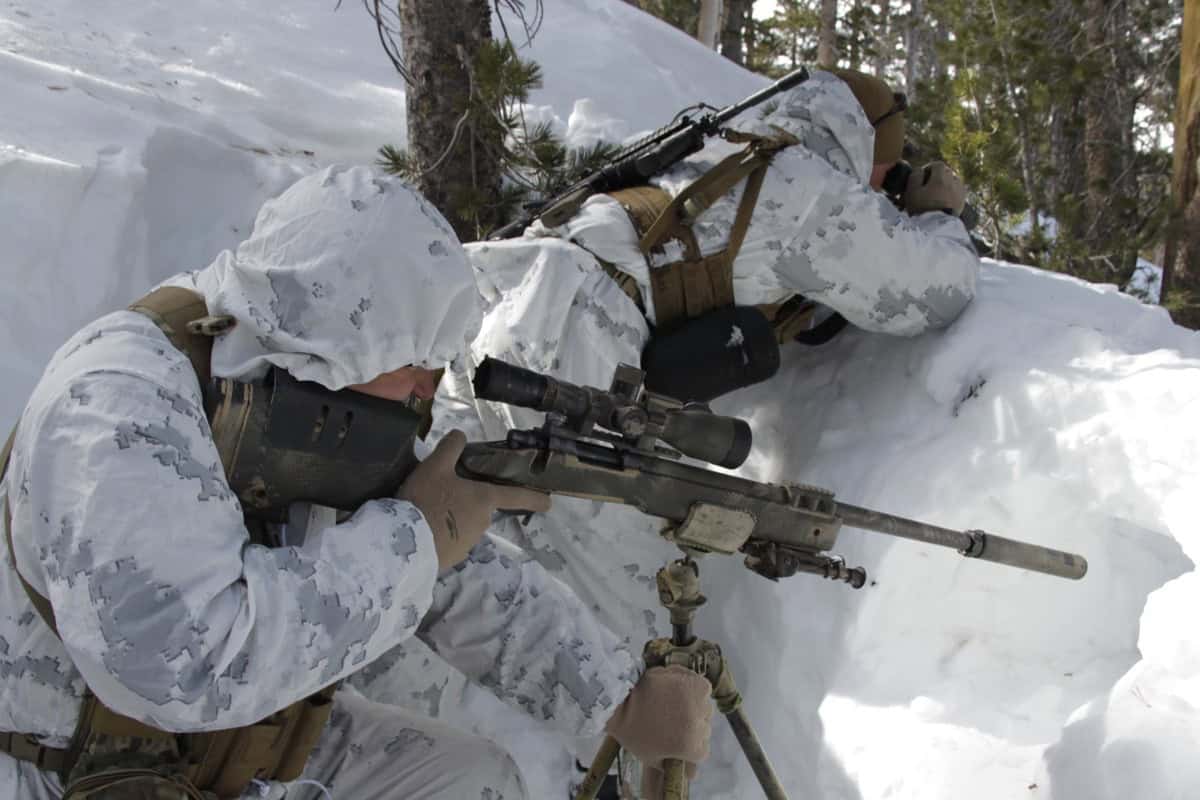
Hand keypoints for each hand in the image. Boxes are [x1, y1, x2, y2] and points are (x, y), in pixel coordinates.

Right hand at [397, 429, 550, 569]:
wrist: (405, 542)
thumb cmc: (426, 499)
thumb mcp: (435, 466)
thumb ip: (450, 448)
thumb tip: (460, 434)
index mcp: (484, 499)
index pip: (515, 497)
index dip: (533, 498)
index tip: (549, 503)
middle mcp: (483, 523)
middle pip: (480, 509)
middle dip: (466, 503)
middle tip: (442, 494)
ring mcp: (468, 543)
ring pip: (464, 525)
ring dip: (452, 519)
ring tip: (427, 511)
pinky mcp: (452, 558)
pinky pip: (450, 542)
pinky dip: (441, 535)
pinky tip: (423, 528)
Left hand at [605, 665, 713, 794]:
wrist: (620, 697)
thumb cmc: (631, 728)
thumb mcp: (650, 757)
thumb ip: (673, 767)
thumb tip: (692, 776)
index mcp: (689, 747)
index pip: (701, 752)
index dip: (688, 746)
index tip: (676, 738)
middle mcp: (698, 727)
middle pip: (704, 730)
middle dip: (690, 727)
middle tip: (670, 720)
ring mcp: (698, 704)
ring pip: (704, 709)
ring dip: (693, 708)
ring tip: (671, 703)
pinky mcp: (695, 684)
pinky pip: (703, 689)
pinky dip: (694, 688)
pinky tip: (677, 690)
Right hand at [904, 161, 966, 216]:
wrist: (936, 229)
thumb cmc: (921, 210)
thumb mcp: (912, 192)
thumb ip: (915, 177)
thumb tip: (919, 169)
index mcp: (940, 178)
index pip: (937, 164)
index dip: (929, 168)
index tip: (922, 176)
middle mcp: (953, 183)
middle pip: (947, 172)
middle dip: (938, 176)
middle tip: (928, 185)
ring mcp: (959, 193)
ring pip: (954, 182)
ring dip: (946, 184)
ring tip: (937, 194)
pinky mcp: (962, 203)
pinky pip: (958, 192)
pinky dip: (952, 193)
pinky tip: (944, 201)